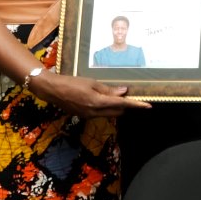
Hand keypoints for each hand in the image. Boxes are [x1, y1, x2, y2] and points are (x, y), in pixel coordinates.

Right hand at [29, 70, 152, 116]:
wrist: (52, 90)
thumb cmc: (72, 82)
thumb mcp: (92, 83)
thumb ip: (108, 90)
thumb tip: (124, 92)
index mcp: (97, 102)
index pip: (122, 105)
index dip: (136, 105)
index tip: (148, 105)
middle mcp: (94, 112)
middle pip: (118, 112)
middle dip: (126, 106)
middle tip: (130, 95)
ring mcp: (89, 116)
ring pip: (109, 114)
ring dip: (116, 107)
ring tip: (117, 96)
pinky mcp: (84, 116)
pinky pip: (100, 114)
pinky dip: (106, 108)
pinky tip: (103, 99)